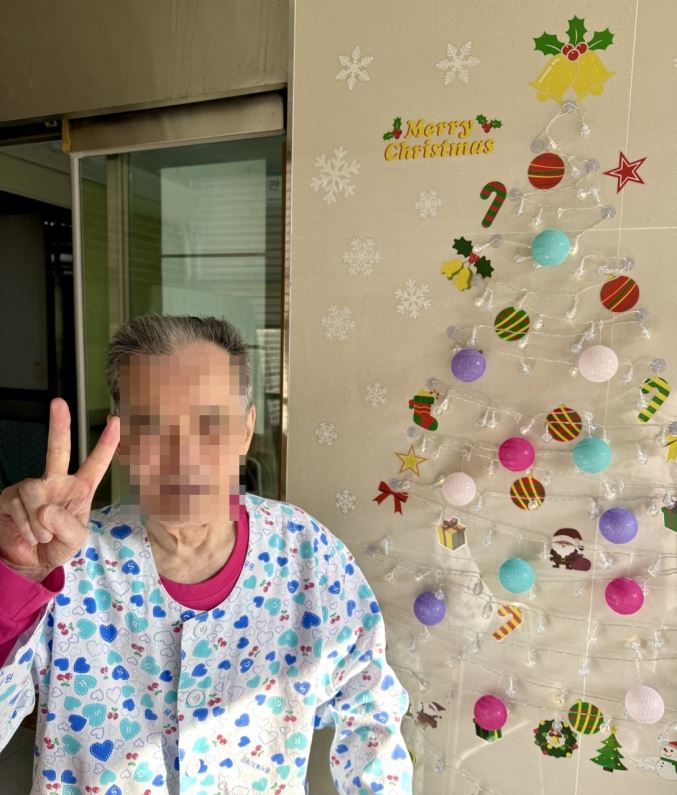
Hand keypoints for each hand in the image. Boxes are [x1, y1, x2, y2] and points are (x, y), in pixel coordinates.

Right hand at [0, 398, 119, 581]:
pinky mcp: (10, 496)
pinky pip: (18, 505)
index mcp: (80, 489)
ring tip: (42, 536)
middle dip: (58, 425)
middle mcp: (56, 482)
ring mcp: (32, 487)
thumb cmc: (58, 546)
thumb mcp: (75, 541)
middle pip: (58, 450)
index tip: (114, 421)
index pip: (96, 463)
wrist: (30, 563)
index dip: (107, 443)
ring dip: (38, 520)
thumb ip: (68, 526)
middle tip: (58, 402)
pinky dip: (26, 526)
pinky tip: (29, 534)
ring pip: (33, 489)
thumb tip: (46, 508)